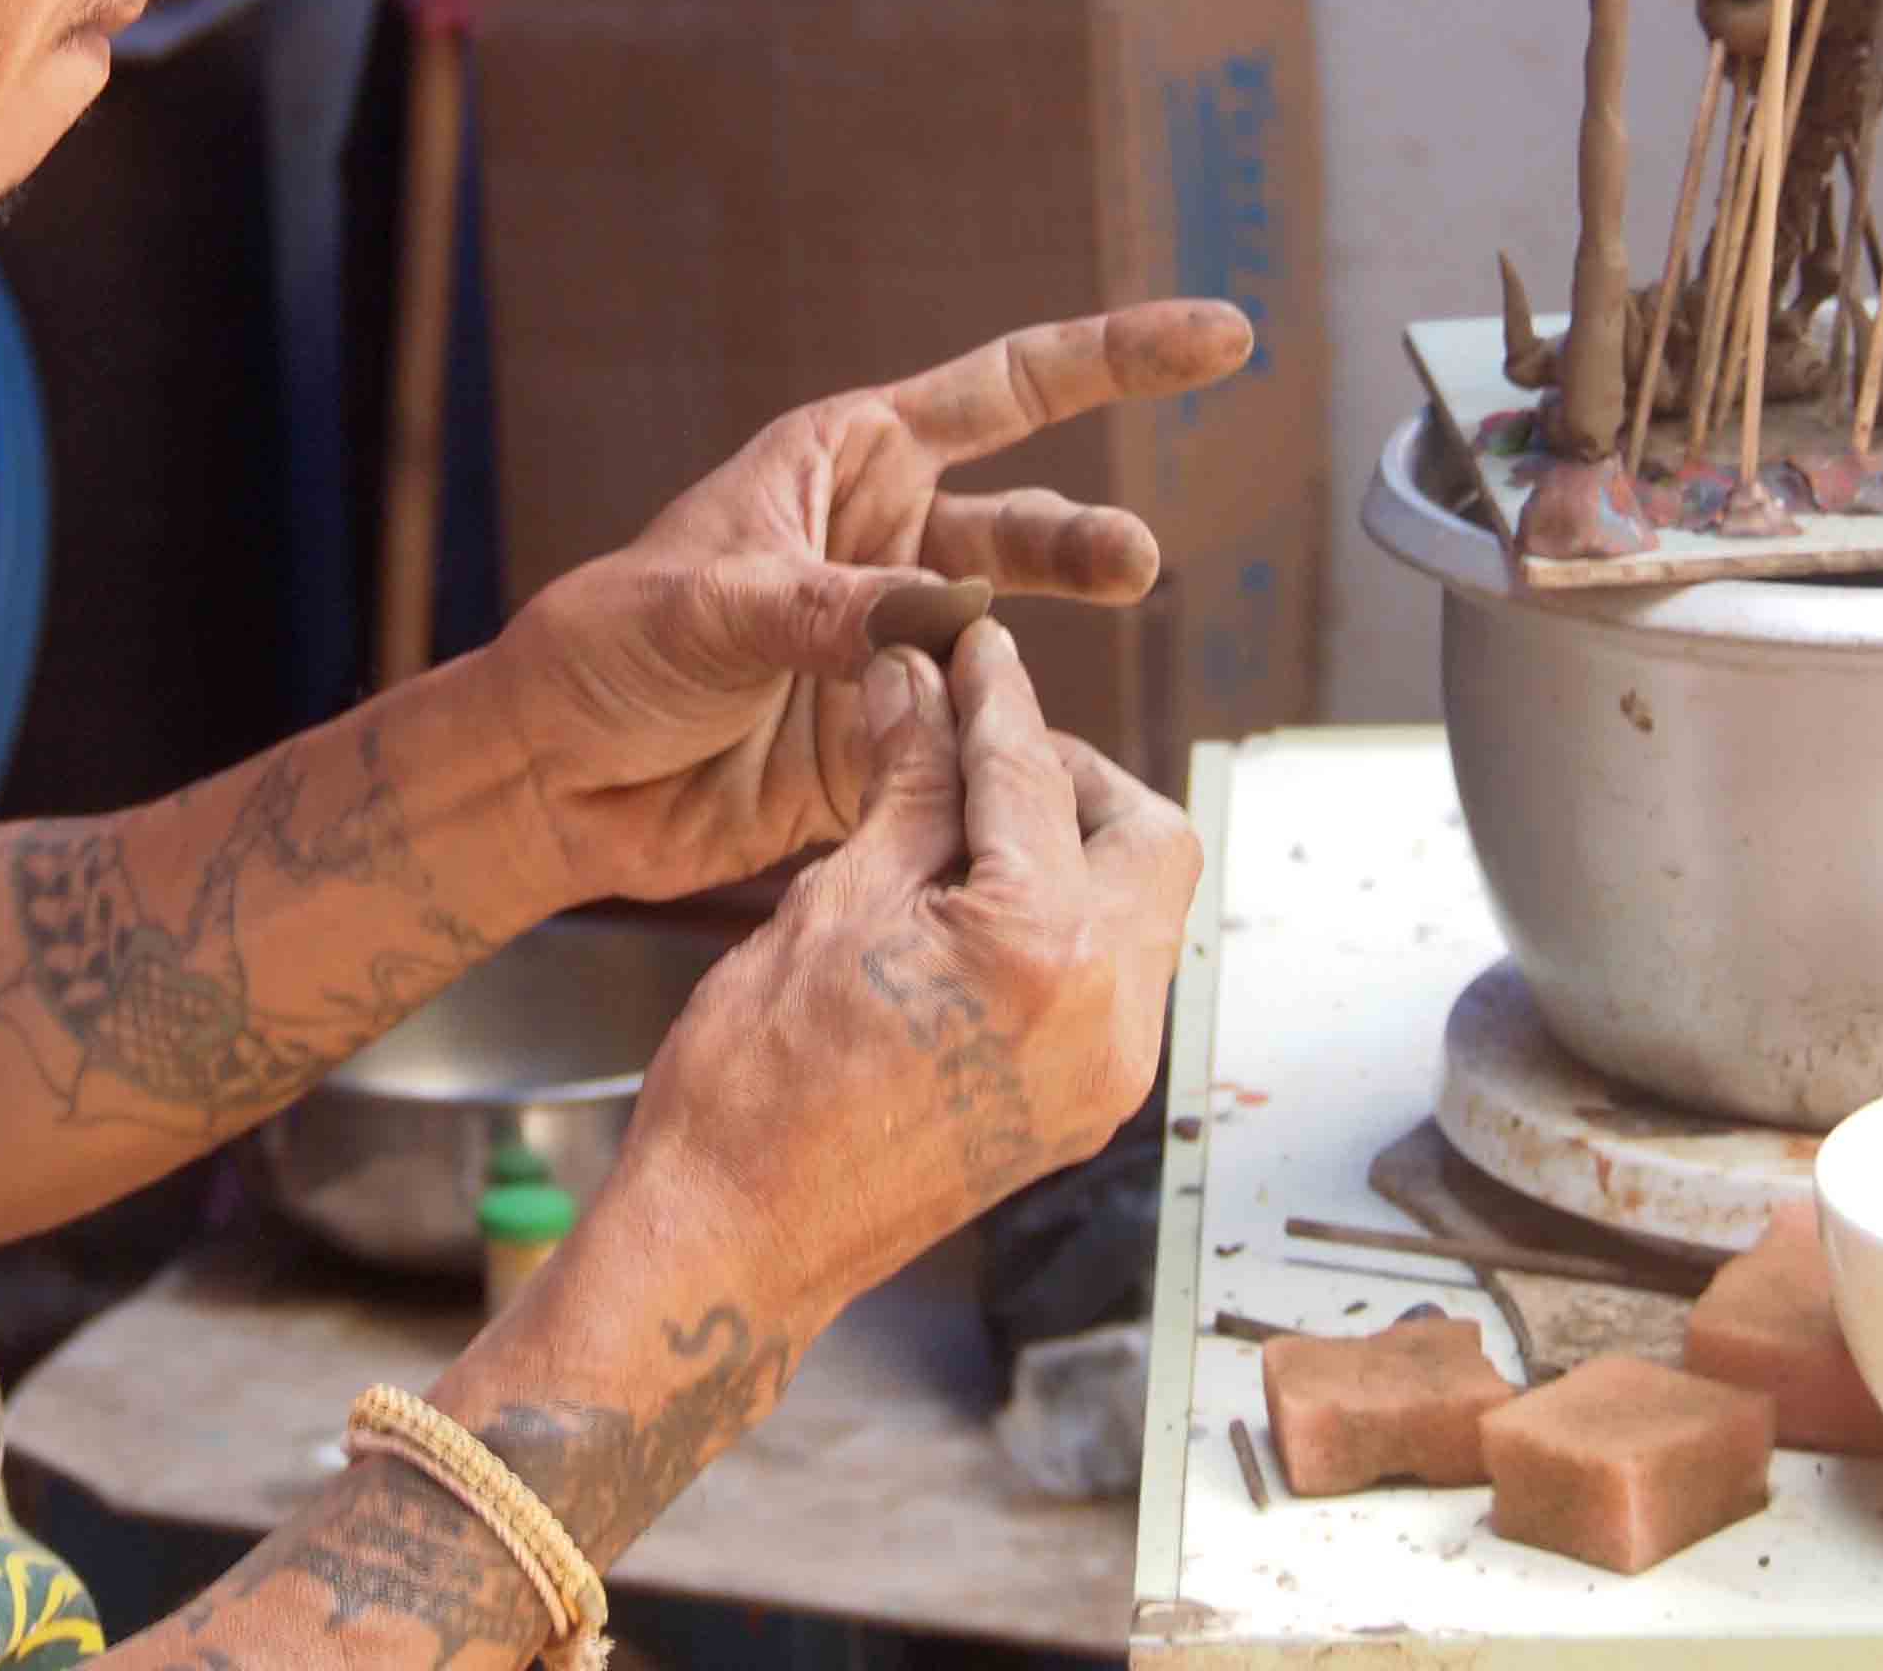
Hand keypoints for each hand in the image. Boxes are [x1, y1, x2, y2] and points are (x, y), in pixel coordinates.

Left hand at [489, 302, 1252, 902]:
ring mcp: (900, 647)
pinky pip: (983, 742)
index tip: (1223, 338)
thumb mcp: (707, 606)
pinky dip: (1010, 758)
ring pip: (1012, 640)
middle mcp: (891, 544)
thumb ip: (828, 608)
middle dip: (1085, 541)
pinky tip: (1031, 778)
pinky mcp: (899, 743)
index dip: (1119, 358)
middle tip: (1132, 562)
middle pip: (1029, 523)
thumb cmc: (605, 649)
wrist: (554, 779)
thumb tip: (945, 612)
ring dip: (1044, 653)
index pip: (1011, 389)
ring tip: (1076, 684)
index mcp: (850, 461)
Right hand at [621, 622, 1203, 1325]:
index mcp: (1047, 950)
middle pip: (1147, 839)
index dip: (994, 693)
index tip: (971, 643)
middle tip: (980, 742)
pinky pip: (1112, 979)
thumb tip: (921, 678)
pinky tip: (975, 900)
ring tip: (967, 820)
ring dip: (1074, 849)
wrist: (735, 1239)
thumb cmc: (757, 1082)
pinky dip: (1063, 920)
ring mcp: (1105, 1075)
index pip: (1036, 775)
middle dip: (1072, 775)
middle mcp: (1109, 1017)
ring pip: (1142, 911)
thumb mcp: (832, 899)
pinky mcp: (1082, 1108)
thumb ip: (905, 780)